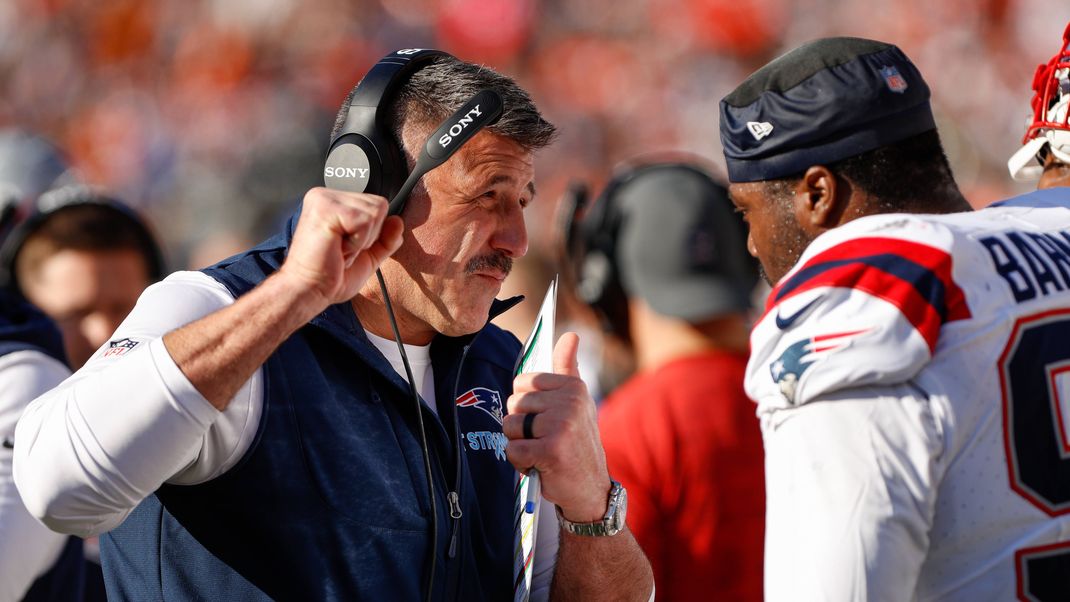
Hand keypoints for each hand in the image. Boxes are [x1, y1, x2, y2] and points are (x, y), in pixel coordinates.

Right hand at [279, 187, 403, 307]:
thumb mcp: (368, 256)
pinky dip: (356, 242)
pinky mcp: (325, 208)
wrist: (310, 291)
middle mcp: (327, 196)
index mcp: (334, 202)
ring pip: (374, 212)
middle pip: (379, 205)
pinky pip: (364, 221)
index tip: (347, 247)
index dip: (371, 233)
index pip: (376, 204)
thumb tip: (398, 221)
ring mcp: (324, 199)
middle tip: (342, 250)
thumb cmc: (330, 276)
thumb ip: (385, 238)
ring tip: (339, 249)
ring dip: (361, 240)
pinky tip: (337, 248)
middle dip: (368, 236)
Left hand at [504, 332, 611, 521]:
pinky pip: (512, 450)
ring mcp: (561, 425)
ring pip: (510, 427)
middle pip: (513, 405)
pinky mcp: (551, 450)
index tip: (545, 420)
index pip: (522, 383)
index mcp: (573, 387)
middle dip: (521, 427)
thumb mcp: (577, 403)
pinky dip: (520, 463)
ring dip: (520, 445)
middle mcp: (570, 402)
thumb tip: (570, 334)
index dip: (526, 406)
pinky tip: (539, 466)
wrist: (591, 489)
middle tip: (544, 440)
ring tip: (541, 453)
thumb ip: (568, 368)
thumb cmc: (577, 443)